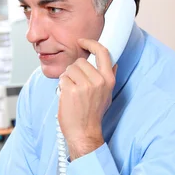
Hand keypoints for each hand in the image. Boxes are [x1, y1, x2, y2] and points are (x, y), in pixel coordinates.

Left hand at [58, 38, 116, 159]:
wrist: (84, 132)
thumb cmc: (93, 114)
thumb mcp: (107, 95)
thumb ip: (108, 77)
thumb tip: (112, 63)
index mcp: (108, 80)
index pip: (102, 52)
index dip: (91, 43)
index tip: (82, 42)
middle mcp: (99, 81)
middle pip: (80, 62)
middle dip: (74, 71)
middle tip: (76, 86)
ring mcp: (85, 86)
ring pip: (70, 69)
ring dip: (67, 78)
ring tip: (72, 93)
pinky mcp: (72, 91)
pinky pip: (63, 79)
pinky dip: (62, 86)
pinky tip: (67, 97)